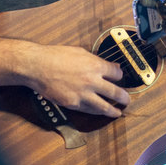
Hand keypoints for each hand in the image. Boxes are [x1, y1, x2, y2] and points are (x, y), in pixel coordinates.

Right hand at [0, 38, 130, 117]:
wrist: (38, 66)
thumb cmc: (55, 55)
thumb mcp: (79, 51)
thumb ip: (95, 60)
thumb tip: (106, 65)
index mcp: (95, 65)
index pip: (116, 73)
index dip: (120, 76)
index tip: (120, 78)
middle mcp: (92, 81)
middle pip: (115, 92)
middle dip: (124, 98)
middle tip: (127, 100)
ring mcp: (83, 94)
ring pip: (104, 106)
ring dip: (112, 110)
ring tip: (117, 113)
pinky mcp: (73, 103)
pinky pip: (88, 110)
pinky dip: (94, 111)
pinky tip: (98, 112)